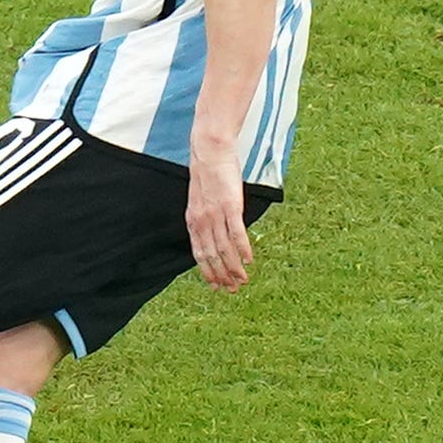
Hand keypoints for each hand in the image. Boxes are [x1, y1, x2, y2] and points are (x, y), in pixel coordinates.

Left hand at [185, 139, 253, 291]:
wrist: (210, 152)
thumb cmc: (208, 175)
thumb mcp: (200, 200)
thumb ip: (205, 218)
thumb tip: (213, 233)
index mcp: (193, 221)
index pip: (199, 254)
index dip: (208, 271)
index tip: (216, 286)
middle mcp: (202, 222)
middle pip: (212, 256)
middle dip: (221, 275)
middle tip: (232, 289)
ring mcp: (216, 215)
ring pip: (224, 249)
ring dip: (234, 267)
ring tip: (242, 280)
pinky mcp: (231, 207)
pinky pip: (236, 233)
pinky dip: (242, 249)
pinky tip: (249, 260)